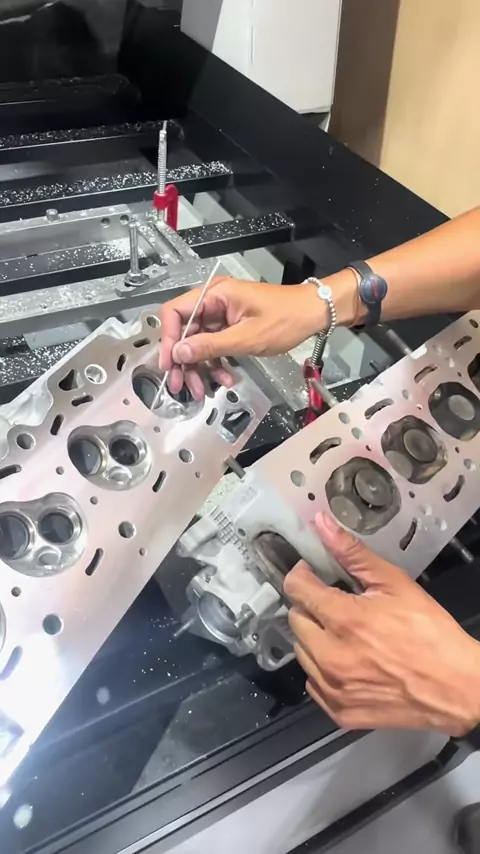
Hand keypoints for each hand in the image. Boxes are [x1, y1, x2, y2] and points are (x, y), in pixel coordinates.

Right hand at [159, 277, 325, 398]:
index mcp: (214, 294)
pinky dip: (216, 363)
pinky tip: (224, 379)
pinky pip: (214, 346)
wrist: (313, 315)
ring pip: (198, 343)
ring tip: (203, 390)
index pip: (175, 312)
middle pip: (184, 332)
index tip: (168, 364)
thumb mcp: (247, 337)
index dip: (167, 339)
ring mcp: (222, 315)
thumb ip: (211, 345)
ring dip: (199, 367)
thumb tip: (179, 352)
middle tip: (180, 386)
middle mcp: (213, 302)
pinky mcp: (231, 327)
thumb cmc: (285, 320)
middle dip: (183, 361)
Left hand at [284, 514, 479, 735]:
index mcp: (343, 620)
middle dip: (311, 606)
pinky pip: (313, 683)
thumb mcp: (395, 584)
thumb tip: (322, 524)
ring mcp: (333, 688)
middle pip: (295, 620)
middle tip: (337, 604)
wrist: (457, 687)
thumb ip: (353, 554)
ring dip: (315, 638)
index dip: (302, 575)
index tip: (311, 573)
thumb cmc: (430, 633)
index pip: (296, 589)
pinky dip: (323, 670)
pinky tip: (348, 661)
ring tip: (345, 634)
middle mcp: (331, 657)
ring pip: (301, 652)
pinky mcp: (339, 712)